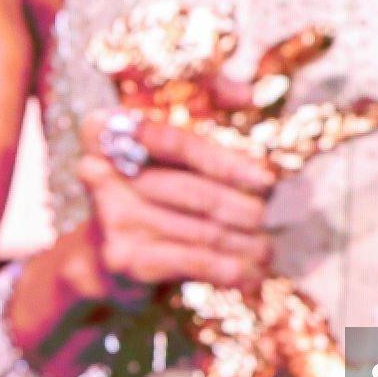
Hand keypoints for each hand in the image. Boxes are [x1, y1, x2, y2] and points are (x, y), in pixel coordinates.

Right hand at [73, 106, 275, 298]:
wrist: (102, 261)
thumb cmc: (146, 201)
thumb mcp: (162, 161)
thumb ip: (196, 141)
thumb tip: (251, 102)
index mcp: (106, 133)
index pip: (180, 144)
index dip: (228, 163)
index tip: (267, 180)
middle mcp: (99, 170)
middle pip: (195, 189)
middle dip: (245, 208)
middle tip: (278, 220)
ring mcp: (112, 216)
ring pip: (202, 229)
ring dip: (246, 243)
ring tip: (272, 248)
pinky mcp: (124, 257)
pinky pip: (194, 260)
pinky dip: (229, 268)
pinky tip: (252, 274)